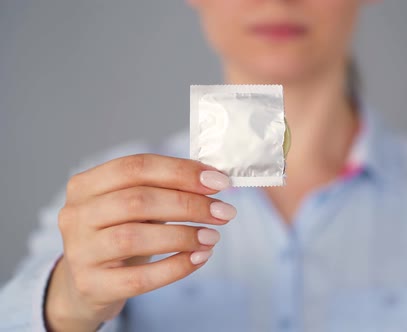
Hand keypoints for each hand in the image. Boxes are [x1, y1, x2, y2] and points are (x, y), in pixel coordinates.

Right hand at [45, 154, 235, 330]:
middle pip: (137, 201)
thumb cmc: (121, 233)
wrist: (91, 283)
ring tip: (213, 236)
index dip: (181, 172)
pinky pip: (139, 278)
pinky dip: (175, 267)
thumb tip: (215, 179)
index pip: (136, 167)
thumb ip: (167, 188)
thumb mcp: (135, 205)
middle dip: (189, 204)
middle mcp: (75, 215)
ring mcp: (79, 251)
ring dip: (183, 235)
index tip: (219, 181)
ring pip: (134, 237)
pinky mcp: (91, 285)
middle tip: (224, 211)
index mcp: (86, 185)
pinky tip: (199, 258)